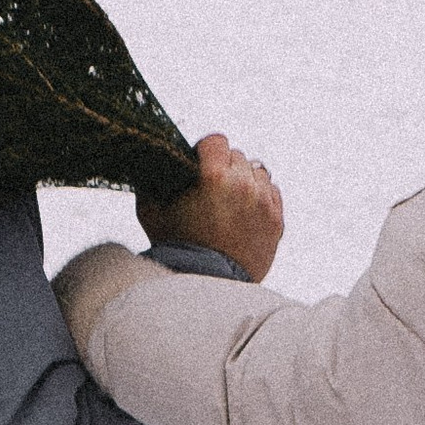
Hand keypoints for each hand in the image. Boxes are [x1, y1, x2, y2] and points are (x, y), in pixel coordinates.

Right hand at [140, 134, 284, 281]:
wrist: (205, 283)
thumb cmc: (176, 248)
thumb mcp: (151, 211)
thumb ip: (149, 183)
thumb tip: (148, 165)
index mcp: (214, 176)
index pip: (216, 140)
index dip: (205, 150)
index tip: (200, 162)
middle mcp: (243, 184)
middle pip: (237, 156)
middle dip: (223, 167)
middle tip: (211, 188)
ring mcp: (263, 202)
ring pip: (257, 172)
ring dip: (244, 180)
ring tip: (229, 201)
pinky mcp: (276, 220)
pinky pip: (272, 192)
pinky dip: (259, 197)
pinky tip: (244, 211)